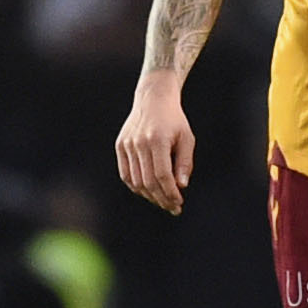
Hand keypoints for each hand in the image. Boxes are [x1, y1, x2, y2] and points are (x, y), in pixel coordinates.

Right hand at [117, 73, 195, 213]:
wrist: (153, 100)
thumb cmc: (174, 120)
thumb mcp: (187, 138)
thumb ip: (185, 163)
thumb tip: (181, 186)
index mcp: (156, 140)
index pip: (162, 175)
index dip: (170, 192)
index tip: (179, 203)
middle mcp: (138, 144)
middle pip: (148, 181)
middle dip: (161, 198)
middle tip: (173, 208)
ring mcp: (126, 145)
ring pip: (135, 180)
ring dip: (149, 195)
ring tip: (163, 201)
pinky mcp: (120, 146)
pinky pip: (126, 174)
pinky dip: (136, 186)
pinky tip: (149, 192)